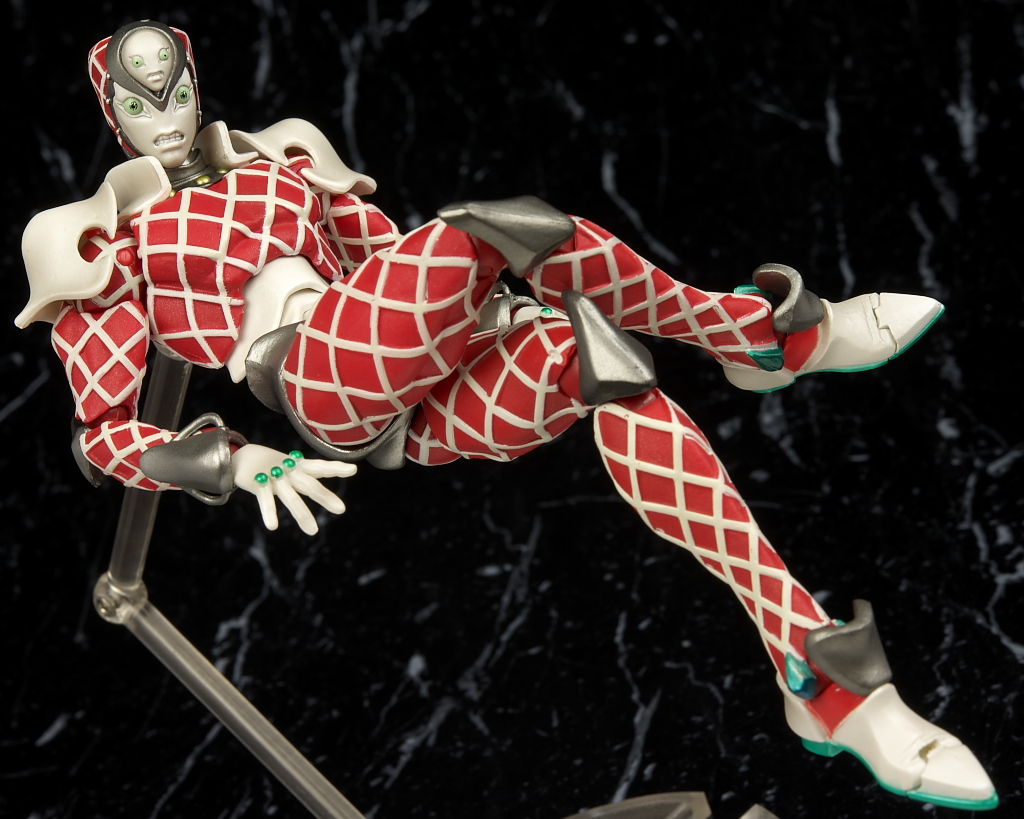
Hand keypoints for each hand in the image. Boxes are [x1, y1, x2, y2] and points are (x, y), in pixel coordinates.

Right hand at [231, 444, 355, 534]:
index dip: (336, 468)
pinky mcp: (258, 485)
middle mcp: (289, 471)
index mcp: (299, 466)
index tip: (354, 469)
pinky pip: (265, 501)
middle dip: (325, 497)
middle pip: (310, 485)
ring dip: (302, 515)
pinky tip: (273, 527)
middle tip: (341, 509)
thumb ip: (306, 478)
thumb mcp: (290, 468)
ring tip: (313, 531)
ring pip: (291, 497)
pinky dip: (269, 513)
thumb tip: (323, 491)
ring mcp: (275, 478)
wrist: (240, 456)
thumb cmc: (271, 464)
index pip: (320, 466)